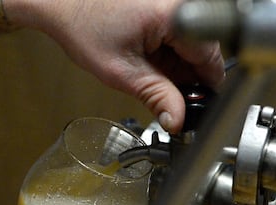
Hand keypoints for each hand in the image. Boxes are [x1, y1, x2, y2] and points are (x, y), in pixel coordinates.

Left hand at [24, 0, 224, 133]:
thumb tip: (178, 120)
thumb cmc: (84, 25)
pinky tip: (149, 60)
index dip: (205, 89)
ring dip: (178, 68)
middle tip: (167, 97)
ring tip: (150, 72)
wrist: (63, 3)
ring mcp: (174, 3)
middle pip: (205, 52)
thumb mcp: (122, 72)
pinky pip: (181, 36)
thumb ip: (156, 97)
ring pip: (194, 47)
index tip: (196, 109)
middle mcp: (180, 2)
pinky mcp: (167, 6)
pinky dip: (169, 55)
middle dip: (189, 79)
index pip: (212, 59)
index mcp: (175, 14)